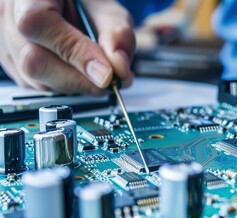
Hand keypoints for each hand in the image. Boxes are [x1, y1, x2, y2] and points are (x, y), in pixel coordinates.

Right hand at [0, 0, 134, 94]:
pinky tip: (77, 73)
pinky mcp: (9, 60)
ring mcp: (4, 39)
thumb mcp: (106, 8)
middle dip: (78, 80)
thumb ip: (116, 34)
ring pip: (33, 78)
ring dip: (72, 85)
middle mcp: (7, 14)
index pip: (39, 23)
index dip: (76, 54)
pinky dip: (61, 85)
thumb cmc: (83, 0)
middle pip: (33, 60)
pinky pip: (33, 84)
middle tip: (109, 82)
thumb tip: (119, 69)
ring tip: (96, 75)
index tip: (106, 74)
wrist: (66, 2)